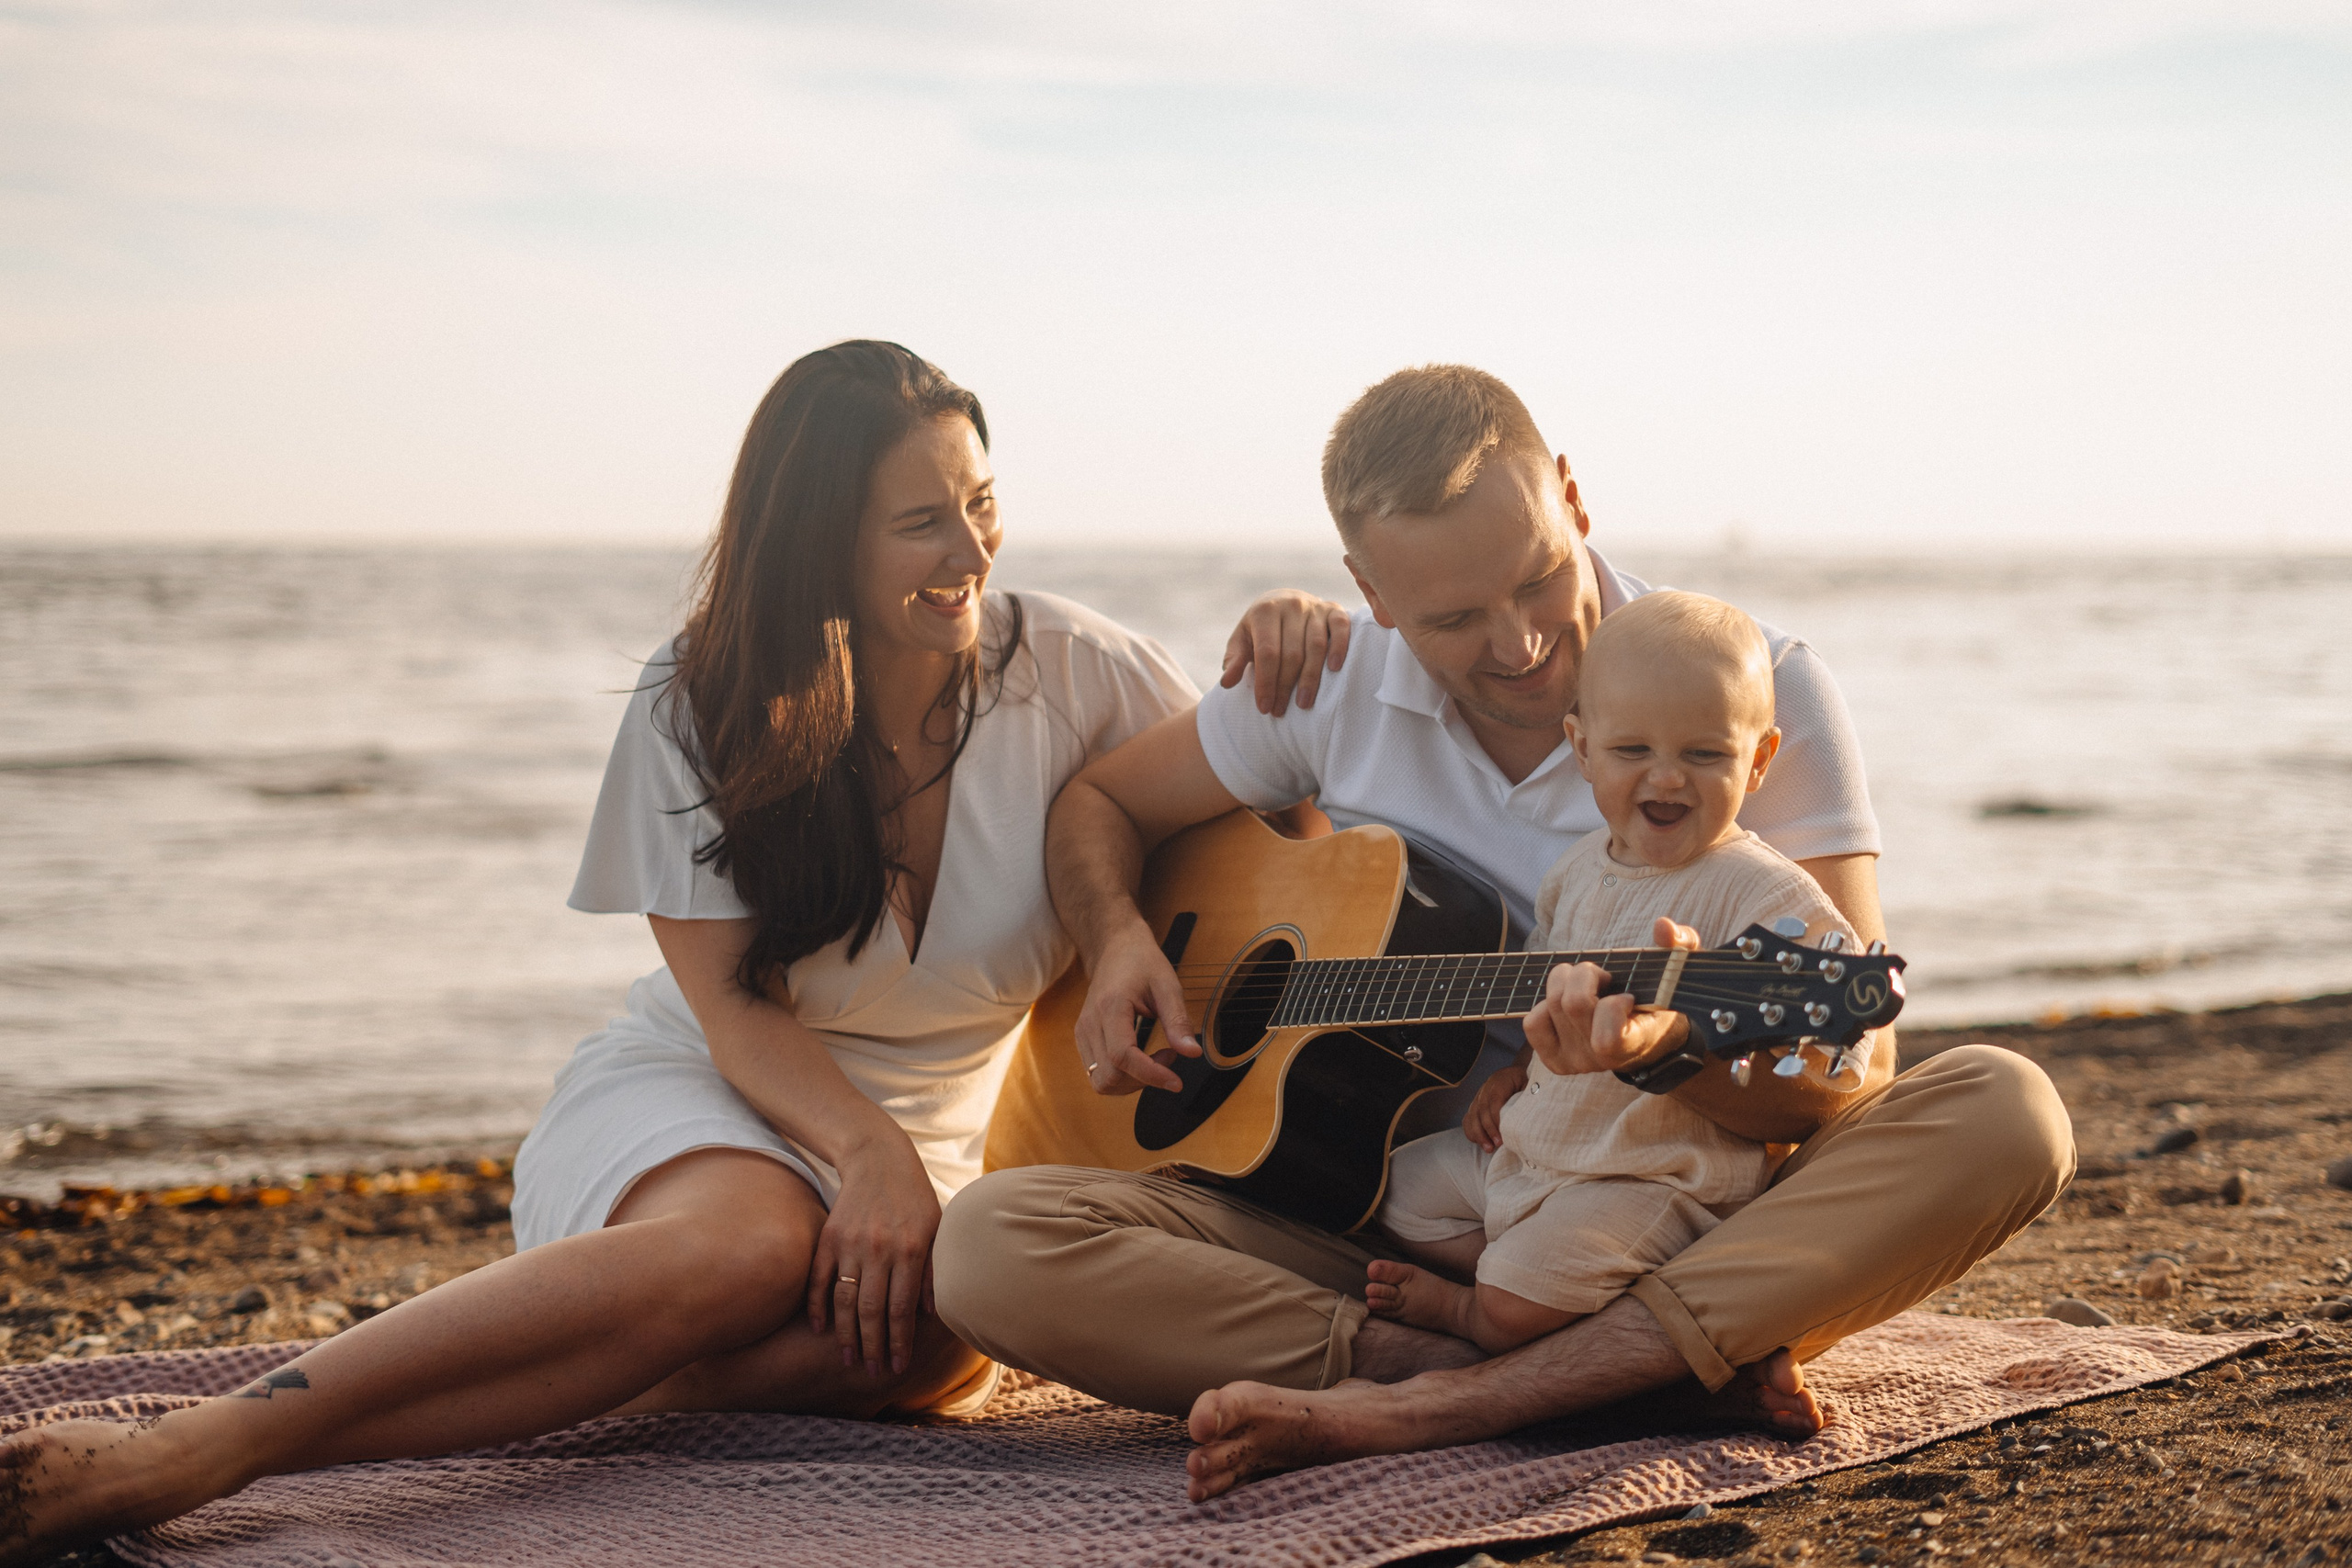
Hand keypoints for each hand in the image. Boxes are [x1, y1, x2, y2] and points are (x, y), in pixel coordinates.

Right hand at [807, 1140, 941, 1377]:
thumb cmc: (915, 1198)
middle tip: (872, 1372)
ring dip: (845, 1334)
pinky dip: (816, 1305)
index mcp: (909, 1250)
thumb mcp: (935, 1228)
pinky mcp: (828, 1238)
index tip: (898, 1366)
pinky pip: (818, 1279)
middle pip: (872, 1310)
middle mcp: (879, 1250)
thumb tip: (930, 1313)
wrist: (878, 1160)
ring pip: (845, 1300)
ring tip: (847, 1359)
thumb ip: (933, 1269)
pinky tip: (820, 1328)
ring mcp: (850, 1245)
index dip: (900, 1341)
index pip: (902, 1308)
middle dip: (873, 1346)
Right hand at [1071, 925, 1202, 1093]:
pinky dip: (1123, 1077)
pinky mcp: (1083, 1039)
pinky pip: (1098, 1074)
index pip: (1123, 1056)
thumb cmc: (1142, 963)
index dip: (1151, 1075)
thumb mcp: (1167, 985)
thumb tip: (1193, 1053)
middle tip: (1169, 1057)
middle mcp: (1089, 1024)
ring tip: (1156, 1060)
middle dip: (1143, 1080)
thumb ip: (1178, 1021)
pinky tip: (1141, 1059)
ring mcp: (1082, 1033)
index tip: (1177, 1081)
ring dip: (1132, 1083)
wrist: (1115, 948)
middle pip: (1110, 1076)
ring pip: (1102, 1082)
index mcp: (1110, 1007)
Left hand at [1219, 589, 1351, 715]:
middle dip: (1285, 686)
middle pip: (1291, 653)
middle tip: (1280, 711)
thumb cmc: (1261, 629)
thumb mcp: (1242, 640)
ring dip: (1310, 678)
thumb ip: (1234, 659)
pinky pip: (1341, 628)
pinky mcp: (1334, 609)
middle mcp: (1291, 605)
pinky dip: (1339, 647)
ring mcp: (1315, 606)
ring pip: (1316, 646)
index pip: (1267, 652)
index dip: (1266, 682)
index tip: (1264, 708)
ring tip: (1303, 704)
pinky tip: (1333, 669)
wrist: (1285, 601)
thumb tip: (1226, 683)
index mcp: (1265, 611)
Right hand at [1463, 1063, 1526, 1151]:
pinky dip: (1471, 1132)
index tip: (1504, 1133)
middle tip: (1498, 1144)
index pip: (1495, 1100)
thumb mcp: (1530, 1086)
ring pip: (1472, 1116)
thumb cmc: (1526, 1083)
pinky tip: (1480, 1143)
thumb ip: (1527, 1098)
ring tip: (1489, 1149)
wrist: (1517, 1075)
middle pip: (1481, 1110)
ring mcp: (1478, 1097)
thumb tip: (1529, 1117)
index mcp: (1500, 1081)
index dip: (1497, 1118)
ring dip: (1479, 1134)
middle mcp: (1486, 1089)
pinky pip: (1467, 1120)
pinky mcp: (1475, 1106)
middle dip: (1488, 1130)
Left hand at [1524, 917, 1700, 1075]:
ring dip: (1564, 981)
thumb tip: (1663, 926)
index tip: (1628, 996)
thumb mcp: (1676, 970)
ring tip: (1586, 985)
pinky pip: (1533, 1024)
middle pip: (1572, 1004)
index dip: (1613, 1004)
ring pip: (1550, 1006)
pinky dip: (1544, 1004)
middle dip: (1585, 974)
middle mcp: (1601, 1060)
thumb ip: (1679, 945)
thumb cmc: (1659, 1000)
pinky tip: (1565, 1004)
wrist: (1647, 1040)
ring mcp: (1575, 1062)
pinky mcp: (1554, 1059)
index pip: (1607, 1035)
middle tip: (1602, 977)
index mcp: (1634, 1045)